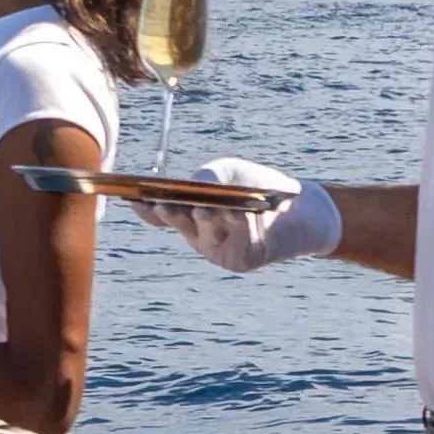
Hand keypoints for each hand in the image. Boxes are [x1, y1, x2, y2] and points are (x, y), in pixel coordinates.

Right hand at [144, 156, 341, 272]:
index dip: (146, 209)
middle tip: (163, 203)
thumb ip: (208, 175)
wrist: (299, 208)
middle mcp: (198, 237)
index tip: (134, 198)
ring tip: (204, 207)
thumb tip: (193, 187)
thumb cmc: (256, 187)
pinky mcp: (242, 260)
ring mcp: (219, 251)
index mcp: (188, 216)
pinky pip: (236, 241)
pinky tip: (238, 213)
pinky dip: (237, 225)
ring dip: (207, 219)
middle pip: (180, 223)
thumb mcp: (229, 173)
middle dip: (173, 213)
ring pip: (207, 232)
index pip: (160, 216)